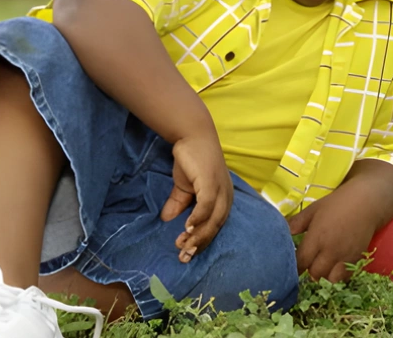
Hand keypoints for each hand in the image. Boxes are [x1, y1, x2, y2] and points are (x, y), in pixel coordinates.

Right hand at [160, 134, 232, 263]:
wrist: (192, 136)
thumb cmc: (192, 160)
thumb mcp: (184, 186)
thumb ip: (178, 203)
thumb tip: (166, 219)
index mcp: (223, 200)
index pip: (214, 227)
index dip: (201, 241)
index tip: (186, 254)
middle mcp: (226, 198)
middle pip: (215, 228)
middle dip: (199, 244)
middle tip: (184, 256)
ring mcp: (221, 190)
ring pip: (212, 221)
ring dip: (197, 235)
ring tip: (183, 246)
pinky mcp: (211, 183)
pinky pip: (207, 206)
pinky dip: (198, 218)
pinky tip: (187, 227)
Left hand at [288, 181, 378, 281]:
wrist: (366, 203)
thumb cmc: (336, 204)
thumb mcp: (312, 210)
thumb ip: (297, 223)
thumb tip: (282, 233)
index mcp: (316, 238)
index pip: (301, 262)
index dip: (294, 267)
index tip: (290, 266)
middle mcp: (330, 251)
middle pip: (315, 274)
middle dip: (308, 271)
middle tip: (307, 263)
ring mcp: (345, 258)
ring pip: (330, 279)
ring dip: (323, 276)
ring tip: (321, 266)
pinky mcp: (357, 260)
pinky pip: (345, 277)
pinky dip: (338, 276)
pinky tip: (334, 267)